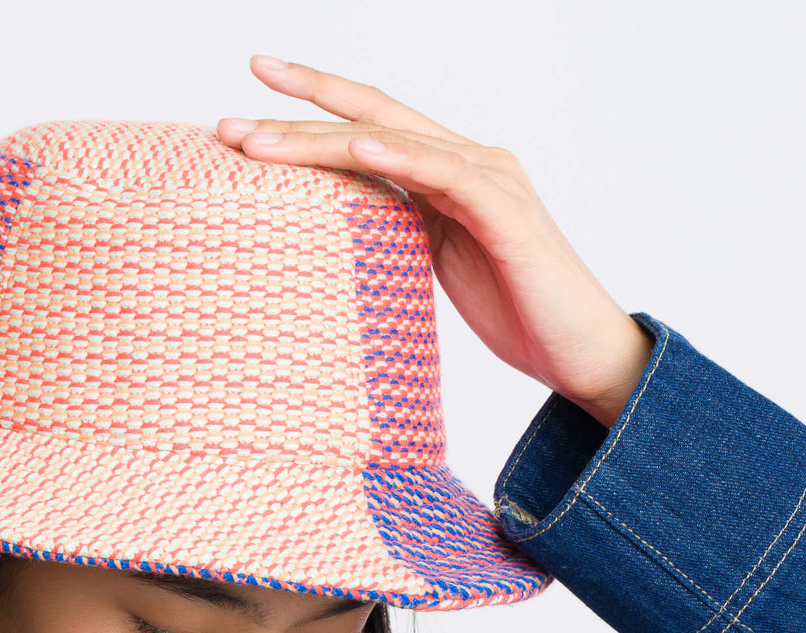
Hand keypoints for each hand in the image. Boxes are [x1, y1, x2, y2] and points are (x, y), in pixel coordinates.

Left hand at [217, 56, 654, 427]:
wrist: (579, 350)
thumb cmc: (514, 310)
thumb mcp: (435, 266)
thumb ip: (397, 232)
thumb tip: (340, 230)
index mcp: (445, 176)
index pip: (368, 130)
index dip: (309, 112)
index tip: (245, 109)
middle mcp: (466, 163)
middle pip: (370, 122)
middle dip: (294, 117)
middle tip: (226, 126)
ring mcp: (489, 182)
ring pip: (394, 142)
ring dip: (322, 139)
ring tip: (259, 141)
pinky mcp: (507, 214)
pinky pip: (448, 177)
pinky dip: (401, 159)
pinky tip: (355, 150)